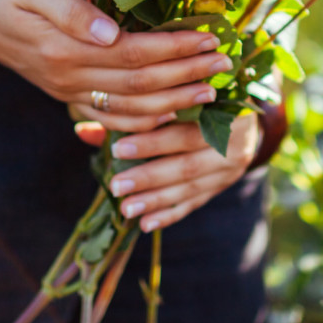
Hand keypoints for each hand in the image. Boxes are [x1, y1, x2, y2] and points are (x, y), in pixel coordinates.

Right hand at [0, 0, 230, 121]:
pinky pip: (111, 120)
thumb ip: (70, 10)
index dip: (175, 48)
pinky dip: (145, 122)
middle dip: (186, 74)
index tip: (209, 38)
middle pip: (140, 83)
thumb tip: (110, 31)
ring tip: (210, 91)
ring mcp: (68, 94)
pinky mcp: (68, 99)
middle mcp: (68, 78)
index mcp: (64, 49)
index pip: (134, 53)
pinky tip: (171, 113)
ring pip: (131, 108)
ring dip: (174, 102)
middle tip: (223, 64)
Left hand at [75, 112, 260, 232]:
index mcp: (218, 109)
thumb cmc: (193, 99)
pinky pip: (195, 203)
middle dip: (148, 177)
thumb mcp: (170, 99)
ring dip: (156, 200)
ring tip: (126, 209)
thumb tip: (82, 129)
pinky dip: (170, 214)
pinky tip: (146, 224)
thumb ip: (130, 115)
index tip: (118, 149)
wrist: (240, 114)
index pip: (183, 128)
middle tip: (116, 186)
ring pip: (190, 187)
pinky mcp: (223, 184)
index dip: (151, 141)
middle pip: (187, 164)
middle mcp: (232, 139)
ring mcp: (230, 166)